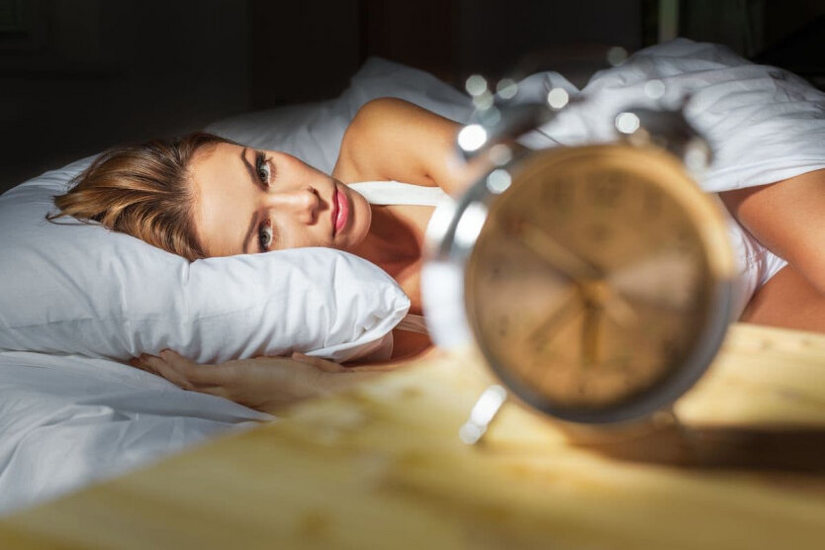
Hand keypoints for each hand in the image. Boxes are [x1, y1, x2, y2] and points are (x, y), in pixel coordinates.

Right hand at [131, 350, 390, 411]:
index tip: (167, 375)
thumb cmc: (317, 385)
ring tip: (142, 355)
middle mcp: (232, 399)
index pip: (206, 395)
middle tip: (138, 363)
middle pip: (186, 391)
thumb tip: (293, 354)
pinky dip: (177, 364)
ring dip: (162, 368)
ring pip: (185, 383)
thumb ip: (292, 364)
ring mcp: (231, 390)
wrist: (326, 392)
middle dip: (162, 376)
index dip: (184, 385)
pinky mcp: (233, 378)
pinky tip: (164, 353)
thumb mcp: (298, 374)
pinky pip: (195, 374)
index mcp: (243, 399)